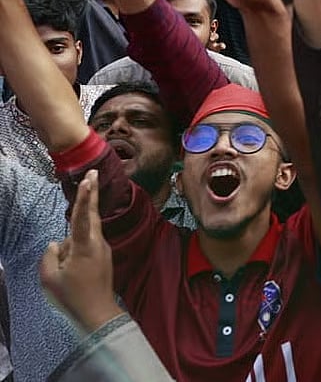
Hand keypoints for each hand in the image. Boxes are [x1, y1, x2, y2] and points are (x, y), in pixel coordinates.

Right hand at [39, 170, 120, 332]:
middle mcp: (98, 244)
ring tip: (66, 274)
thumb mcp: (49, 278)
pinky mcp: (104, 258)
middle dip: (90, 195)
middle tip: (92, 173)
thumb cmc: (72, 297)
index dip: (85, 196)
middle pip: (90, 216)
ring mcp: (103, 250)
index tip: (90, 178)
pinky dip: (76, 253)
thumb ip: (49, 255)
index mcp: (85, 246)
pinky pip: (86, 248)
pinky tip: (72, 274)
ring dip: (71, 245)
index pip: (83, 216)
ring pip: (83, 237)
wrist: (98, 315)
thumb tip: (56, 244)